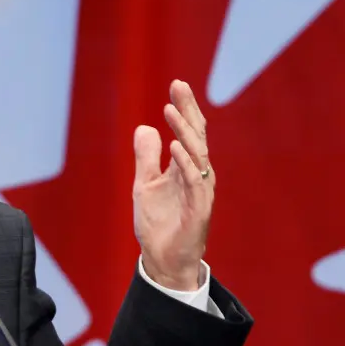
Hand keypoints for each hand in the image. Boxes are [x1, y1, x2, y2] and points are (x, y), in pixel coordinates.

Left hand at [133, 80, 213, 291]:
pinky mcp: (198, 210)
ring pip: (196, 155)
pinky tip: (175, 147)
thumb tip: (145, 127)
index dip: (184, 108)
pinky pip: (194, 183)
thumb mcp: (144, 185)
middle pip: (196, 136)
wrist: (162, 260)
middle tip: (178, 86)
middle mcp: (197, 175)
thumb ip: (146, 158)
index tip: (176, 84)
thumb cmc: (159, 224)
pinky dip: (185, 164)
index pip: (188, 131)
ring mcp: (200, 192)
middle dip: (188, 110)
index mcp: (186, 168)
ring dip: (184, 131)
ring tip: (171, 110)